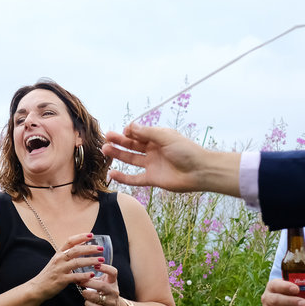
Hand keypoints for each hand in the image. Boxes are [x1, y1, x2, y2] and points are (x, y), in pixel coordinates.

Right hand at [29, 233, 103, 300]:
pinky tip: (92, 274)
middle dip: (90, 248)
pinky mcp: (61, 280)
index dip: (81, 237)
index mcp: (58, 253)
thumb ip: (67, 256)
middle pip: (76, 250)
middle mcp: (59, 259)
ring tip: (101, 260)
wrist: (37, 288)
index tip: (91, 235)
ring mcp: (60, 269)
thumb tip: (80, 249)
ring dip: (91, 261)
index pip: (70, 241)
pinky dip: (84, 275)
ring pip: (77, 262)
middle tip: (101, 248)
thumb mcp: (56, 262)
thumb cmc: (49, 275)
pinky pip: (75, 276)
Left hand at [81, 262, 122, 305]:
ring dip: (86, 294)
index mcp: (112, 281)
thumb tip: (76, 274)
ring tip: (83, 292)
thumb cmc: (106, 293)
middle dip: (89, 283)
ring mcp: (110, 301)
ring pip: (96, 297)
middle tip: (81, 281)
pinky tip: (86, 301)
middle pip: (102, 285)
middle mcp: (113, 291)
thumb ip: (93, 278)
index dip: (105, 268)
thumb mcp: (103, 282)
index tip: (95, 265)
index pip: (113, 272)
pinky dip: (87, 303)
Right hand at [103, 123, 229, 192]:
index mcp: (158, 138)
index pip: (139, 133)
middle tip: (106, 138)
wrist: (199, 171)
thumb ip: (147, 133)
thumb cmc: (186, 151)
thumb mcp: (166, 137)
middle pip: (132, 145)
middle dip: (119, 141)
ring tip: (105, 150)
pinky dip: (123, 177)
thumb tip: (130, 127)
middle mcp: (153, 150)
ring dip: (118, 154)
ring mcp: (152, 164)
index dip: (130, 131)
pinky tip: (112, 173)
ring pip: (131, 159)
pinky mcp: (152, 178)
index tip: (123, 131)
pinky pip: (135, 178)